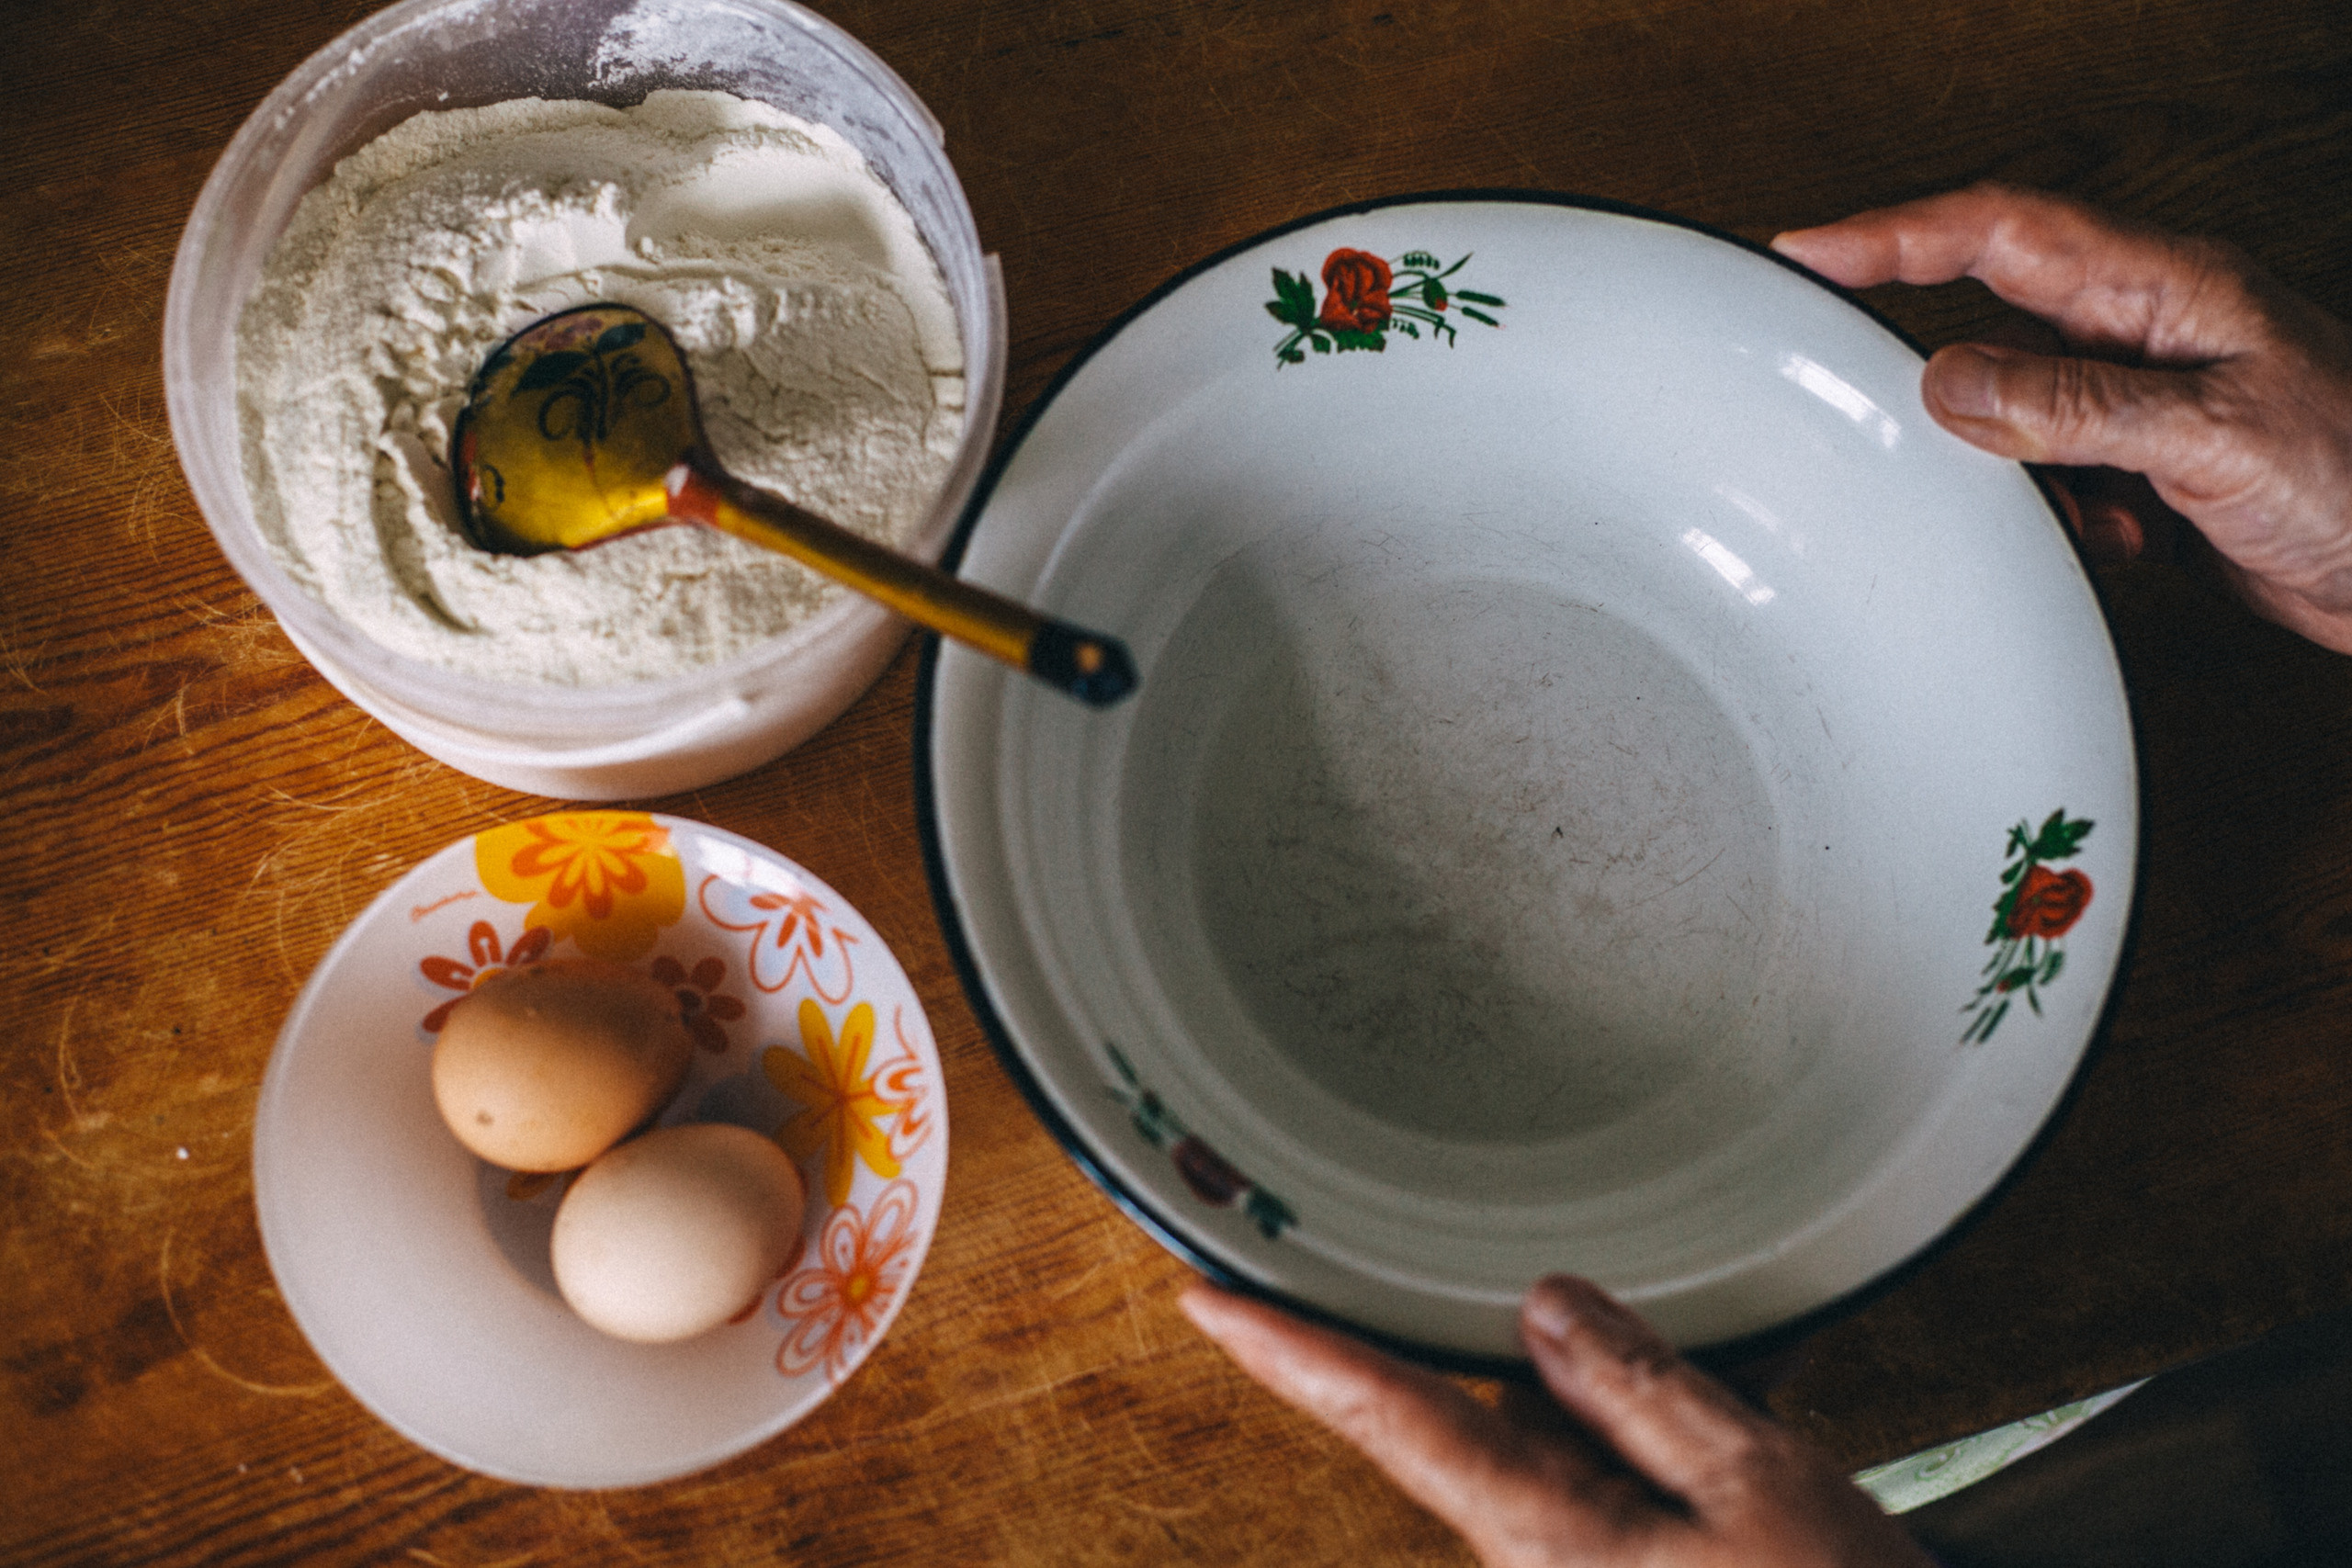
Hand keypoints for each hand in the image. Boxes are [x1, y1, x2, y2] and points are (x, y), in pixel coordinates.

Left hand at [1180, 1277, 1931, 1567]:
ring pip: (1562, 1452)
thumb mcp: (1759, 1488)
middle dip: (1526, 1362)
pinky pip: (1613, 1491)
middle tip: (1553, 1305)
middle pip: (1485, 1420)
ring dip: (1619, 1408)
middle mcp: (1539, 1564)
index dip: (1290, 1354)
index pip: (1390, 1417)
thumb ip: (1640, 1391)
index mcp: (1545, 1536)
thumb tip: (1546, 1305)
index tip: (1207, 1300)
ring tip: (1715, 1390)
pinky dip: (1660, 1446)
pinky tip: (1731, 1430)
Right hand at [1771, 183, 2351, 653]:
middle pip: (1992, 308)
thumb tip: (1948, 380)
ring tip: (2043, 498)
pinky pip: (2052, 475)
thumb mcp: (2216, 437)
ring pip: (2014, 407)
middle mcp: (2147, 331)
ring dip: (2007, 463)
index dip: (1894, 233)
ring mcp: (2146, 399)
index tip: (1803, 249)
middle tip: (1838, 371)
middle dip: (1923, 350)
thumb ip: (2077, 406)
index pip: (2002, 231)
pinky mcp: (2149, 469)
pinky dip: (2057, 513)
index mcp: (2168, 288)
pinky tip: (2111, 538)